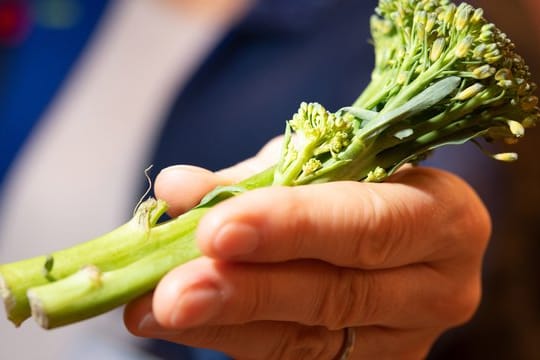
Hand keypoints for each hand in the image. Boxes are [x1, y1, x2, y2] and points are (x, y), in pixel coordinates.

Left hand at [124, 140, 490, 358]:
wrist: (391, 225)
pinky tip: (183, 323)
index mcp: (445, 217)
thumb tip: (176, 189)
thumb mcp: (321, 165)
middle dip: (247, 290)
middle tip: (171, 291)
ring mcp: (405, 337)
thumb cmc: (361, 181)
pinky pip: (294, 357)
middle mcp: (438, 287)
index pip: (369, 224)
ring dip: (224, 323)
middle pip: (337, 294)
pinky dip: (231, 337)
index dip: (294, 227)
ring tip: (152, 310)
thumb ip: (252, 179)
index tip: (217, 230)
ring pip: (308, 339)